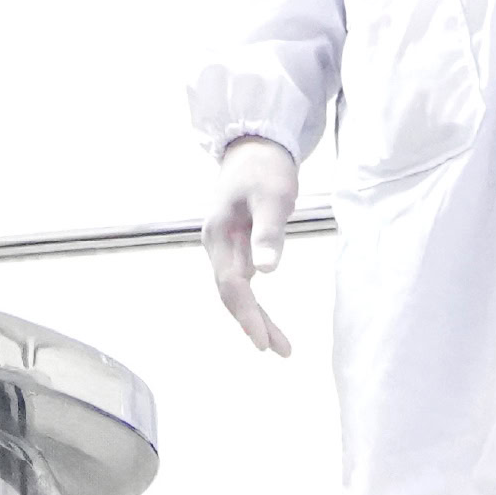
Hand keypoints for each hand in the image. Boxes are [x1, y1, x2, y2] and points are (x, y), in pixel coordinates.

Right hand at [203, 135, 298, 354]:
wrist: (255, 144)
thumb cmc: (265, 169)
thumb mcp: (273, 198)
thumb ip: (269, 233)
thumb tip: (267, 273)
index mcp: (220, 234)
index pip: (231, 284)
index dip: (247, 315)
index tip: (263, 342)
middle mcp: (216, 242)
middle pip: (230, 292)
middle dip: (251, 323)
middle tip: (279, 350)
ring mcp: (223, 243)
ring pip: (234, 288)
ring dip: (253, 315)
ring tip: (279, 344)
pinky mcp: (234, 242)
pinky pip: (239, 279)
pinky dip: (252, 300)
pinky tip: (264, 315)